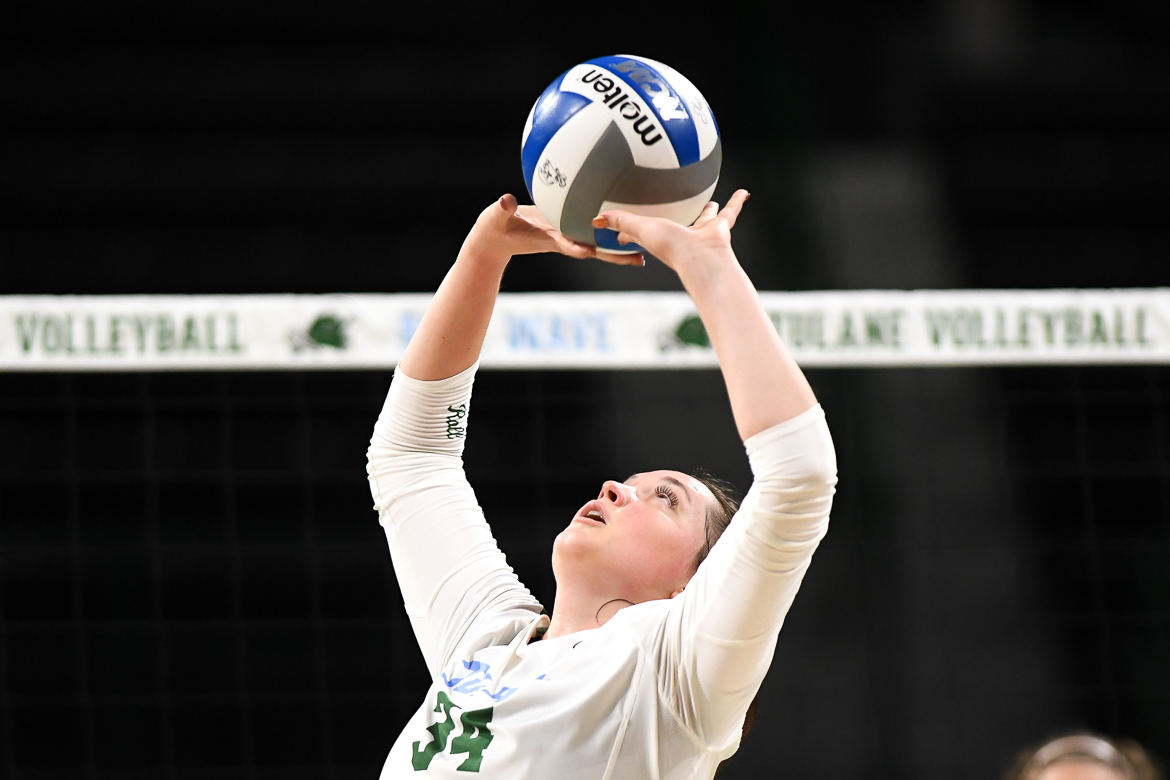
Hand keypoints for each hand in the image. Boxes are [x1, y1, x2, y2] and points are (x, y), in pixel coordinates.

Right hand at [467, 194, 644, 266]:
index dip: (576, 247)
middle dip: (613, 255)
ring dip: (617, 249)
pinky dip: (608, 235)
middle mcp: (560, 239)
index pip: (564, 242)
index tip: (590, 252)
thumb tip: (506, 200)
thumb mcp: (494, 217)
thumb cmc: (493, 228)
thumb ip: (501, 209)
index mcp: (545, 237)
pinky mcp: (566, 232)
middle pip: (591, 249)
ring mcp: (565, 237)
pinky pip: (590, 234)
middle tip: (639, 260)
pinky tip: (625, 232)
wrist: (495, 240)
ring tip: (643, 253)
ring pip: (595, 244)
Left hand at [590, 189, 749, 272]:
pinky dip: (737, 202)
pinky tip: (744, 192)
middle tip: (671, 212)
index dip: (630, 234)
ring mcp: (702, 233)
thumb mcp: (641, 228)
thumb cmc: (672, 248)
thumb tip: (596, 219)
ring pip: (706, 218)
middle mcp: (682, 237)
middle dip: (671, 220)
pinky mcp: (720, 228)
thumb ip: (622, 221)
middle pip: (676, 225)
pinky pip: (730, 211)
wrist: (702, 258)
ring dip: (708, 210)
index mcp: (660, 239)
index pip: (641, 235)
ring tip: (710, 201)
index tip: (621, 233)